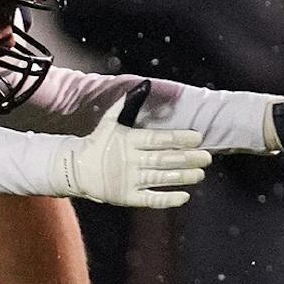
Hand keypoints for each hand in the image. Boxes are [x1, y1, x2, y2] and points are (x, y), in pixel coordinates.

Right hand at [56, 114, 209, 209]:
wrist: (76, 169)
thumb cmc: (99, 143)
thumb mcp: (110, 121)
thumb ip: (128, 103)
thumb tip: (144, 83)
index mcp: (128, 140)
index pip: (157, 139)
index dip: (179, 138)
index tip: (198, 138)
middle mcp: (129, 160)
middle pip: (163, 159)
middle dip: (187, 158)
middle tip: (208, 157)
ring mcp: (127, 180)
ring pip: (160, 178)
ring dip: (182, 177)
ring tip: (201, 174)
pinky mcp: (126, 197)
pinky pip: (150, 199)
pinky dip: (167, 199)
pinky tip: (184, 196)